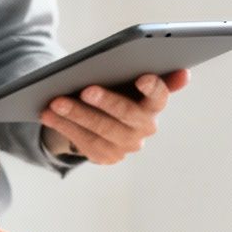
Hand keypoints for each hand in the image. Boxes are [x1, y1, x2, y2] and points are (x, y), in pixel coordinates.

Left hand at [38, 70, 188, 164]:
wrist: (105, 120)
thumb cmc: (120, 89)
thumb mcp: (132, 79)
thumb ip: (153, 74)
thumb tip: (183, 74)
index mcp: (154, 104)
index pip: (159, 96)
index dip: (153, 88)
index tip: (142, 77)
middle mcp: (145, 127)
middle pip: (126, 115)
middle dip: (106, 102)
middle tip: (86, 90)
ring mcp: (125, 145)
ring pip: (100, 130)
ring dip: (76, 116)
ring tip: (55, 102)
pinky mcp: (106, 156)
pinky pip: (83, 142)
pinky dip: (64, 127)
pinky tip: (47, 115)